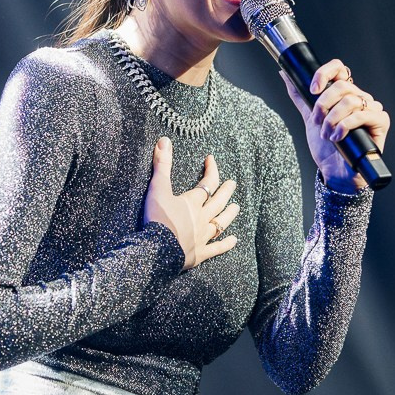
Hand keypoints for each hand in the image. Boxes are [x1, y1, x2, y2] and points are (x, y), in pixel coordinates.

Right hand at [143, 137, 239, 269]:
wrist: (157, 250)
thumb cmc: (157, 218)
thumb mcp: (157, 188)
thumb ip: (162, 165)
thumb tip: (164, 140)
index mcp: (192, 202)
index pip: (207, 183)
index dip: (211, 170)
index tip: (211, 160)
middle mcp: (202, 218)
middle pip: (218, 202)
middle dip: (226, 191)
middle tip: (233, 183)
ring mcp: (202, 237)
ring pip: (221, 223)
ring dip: (229, 214)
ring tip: (237, 207)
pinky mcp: (200, 254)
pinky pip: (216, 248)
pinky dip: (226, 244)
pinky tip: (234, 240)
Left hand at [283, 59, 390, 192]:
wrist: (335, 172)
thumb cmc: (327, 148)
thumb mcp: (310, 118)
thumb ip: (300, 96)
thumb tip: (285, 75)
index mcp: (345, 93)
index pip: (339, 68)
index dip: (324, 74)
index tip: (313, 90)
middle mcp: (360, 98)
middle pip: (342, 85)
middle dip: (324, 105)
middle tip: (317, 121)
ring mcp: (372, 109)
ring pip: (350, 100)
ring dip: (332, 119)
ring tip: (327, 134)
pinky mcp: (381, 122)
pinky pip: (362, 115)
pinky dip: (345, 126)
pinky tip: (338, 137)